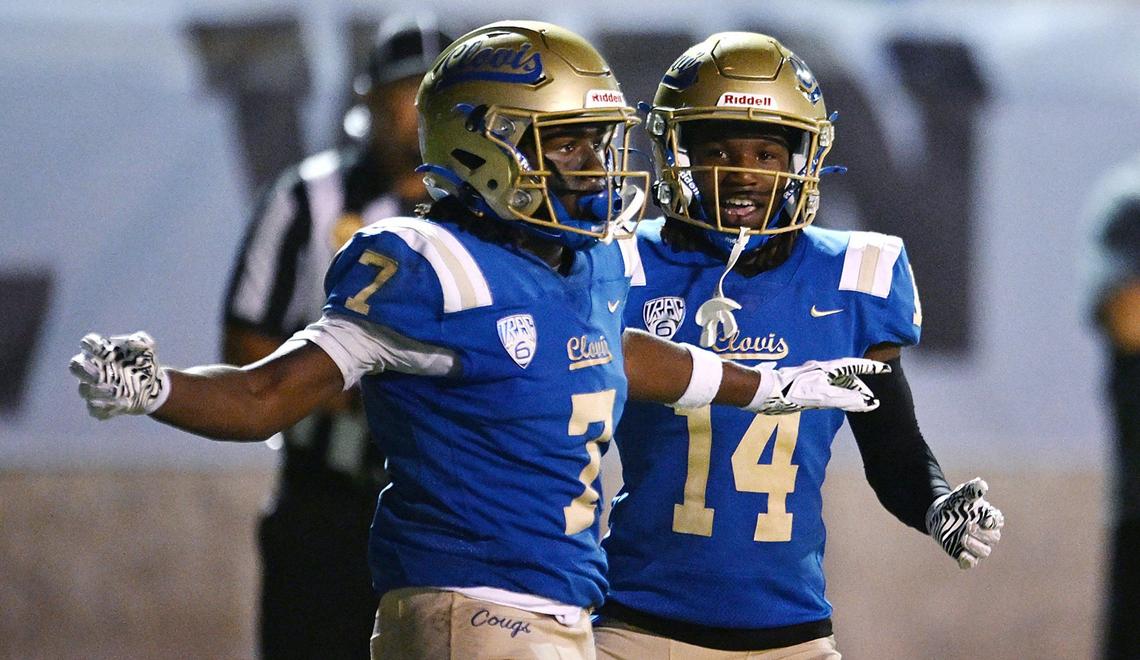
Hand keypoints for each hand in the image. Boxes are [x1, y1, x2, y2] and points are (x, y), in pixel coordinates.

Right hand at [69, 332, 170, 418]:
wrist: (154, 389)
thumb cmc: (144, 365)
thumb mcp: (148, 350)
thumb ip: (141, 341)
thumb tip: (131, 342)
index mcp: (102, 352)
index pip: (88, 343)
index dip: (91, 344)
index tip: (103, 348)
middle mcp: (93, 369)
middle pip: (75, 366)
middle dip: (83, 370)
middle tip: (98, 375)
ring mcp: (95, 388)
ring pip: (83, 390)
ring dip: (97, 392)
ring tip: (116, 391)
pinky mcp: (101, 406)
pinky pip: (95, 409)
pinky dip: (106, 408)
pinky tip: (123, 404)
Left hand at [748, 357, 889, 413]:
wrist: (765, 392)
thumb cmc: (792, 392)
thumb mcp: (822, 397)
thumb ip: (846, 399)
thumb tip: (868, 402)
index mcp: (827, 369)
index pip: (854, 366)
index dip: (870, 368)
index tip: (885, 369)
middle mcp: (821, 369)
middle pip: (847, 373)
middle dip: (860, 382)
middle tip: (872, 393)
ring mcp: (811, 375)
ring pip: (836, 379)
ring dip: (848, 387)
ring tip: (857, 397)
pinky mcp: (803, 382)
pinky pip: (827, 384)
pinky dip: (836, 390)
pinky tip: (833, 396)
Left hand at [926, 477, 1003, 568]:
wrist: (939, 514)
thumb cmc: (956, 503)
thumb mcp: (962, 494)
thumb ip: (972, 490)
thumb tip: (981, 484)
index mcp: (989, 518)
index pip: (997, 522)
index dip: (993, 522)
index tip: (986, 519)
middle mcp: (986, 534)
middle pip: (993, 538)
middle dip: (982, 534)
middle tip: (968, 526)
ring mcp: (976, 545)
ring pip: (984, 552)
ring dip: (975, 546)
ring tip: (963, 538)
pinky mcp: (964, 554)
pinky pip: (970, 562)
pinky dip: (967, 561)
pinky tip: (962, 556)